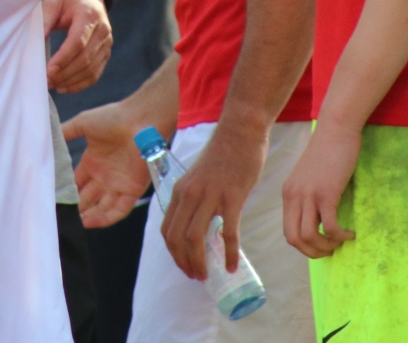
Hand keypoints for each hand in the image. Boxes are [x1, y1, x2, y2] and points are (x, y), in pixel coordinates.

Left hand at [44, 0, 112, 92]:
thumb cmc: (67, 0)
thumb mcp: (53, 2)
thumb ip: (44, 21)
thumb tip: (34, 45)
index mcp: (89, 14)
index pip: (78, 42)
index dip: (63, 58)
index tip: (48, 70)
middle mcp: (103, 30)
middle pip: (85, 59)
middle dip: (65, 73)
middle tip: (46, 80)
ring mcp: (107, 43)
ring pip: (91, 69)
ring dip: (70, 81)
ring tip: (52, 84)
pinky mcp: (106, 53)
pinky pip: (95, 74)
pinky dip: (80, 84)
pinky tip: (64, 87)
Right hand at [62, 102, 150, 227]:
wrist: (141, 119)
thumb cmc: (113, 118)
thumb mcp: (83, 123)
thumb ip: (66, 132)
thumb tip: (45, 139)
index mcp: (92, 162)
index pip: (76, 183)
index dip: (65, 192)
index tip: (51, 201)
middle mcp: (104, 176)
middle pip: (86, 198)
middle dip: (75, 208)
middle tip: (59, 218)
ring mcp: (118, 184)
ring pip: (101, 207)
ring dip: (88, 217)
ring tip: (73, 224)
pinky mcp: (132, 190)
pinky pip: (119, 210)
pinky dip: (105, 218)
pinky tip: (90, 222)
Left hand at [161, 119, 266, 278]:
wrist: (240, 131)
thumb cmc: (222, 153)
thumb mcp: (197, 176)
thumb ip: (194, 197)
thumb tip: (198, 221)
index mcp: (179, 190)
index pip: (167, 229)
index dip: (173, 253)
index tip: (183, 264)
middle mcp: (189, 195)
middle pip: (178, 238)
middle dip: (184, 262)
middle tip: (196, 276)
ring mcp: (210, 196)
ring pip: (196, 239)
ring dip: (200, 262)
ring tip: (208, 275)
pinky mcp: (231, 198)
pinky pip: (228, 233)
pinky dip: (228, 253)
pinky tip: (231, 265)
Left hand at [281, 119, 358, 257]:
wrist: (336, 129)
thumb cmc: (328, 151)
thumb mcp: (310, 177)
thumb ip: (309, 197)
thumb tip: (319, 221)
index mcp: (288, 193)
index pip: (288, 231)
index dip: (304, 245)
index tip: (321, 245)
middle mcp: (293, 196)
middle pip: (294, 239)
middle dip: (313, 252)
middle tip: (331, 250)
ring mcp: (308, 194)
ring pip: (309, 236)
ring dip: (326, 247)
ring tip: (341, 242)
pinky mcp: (326, 193)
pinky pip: (330, 226)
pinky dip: (340, 236)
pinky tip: (351, 233)